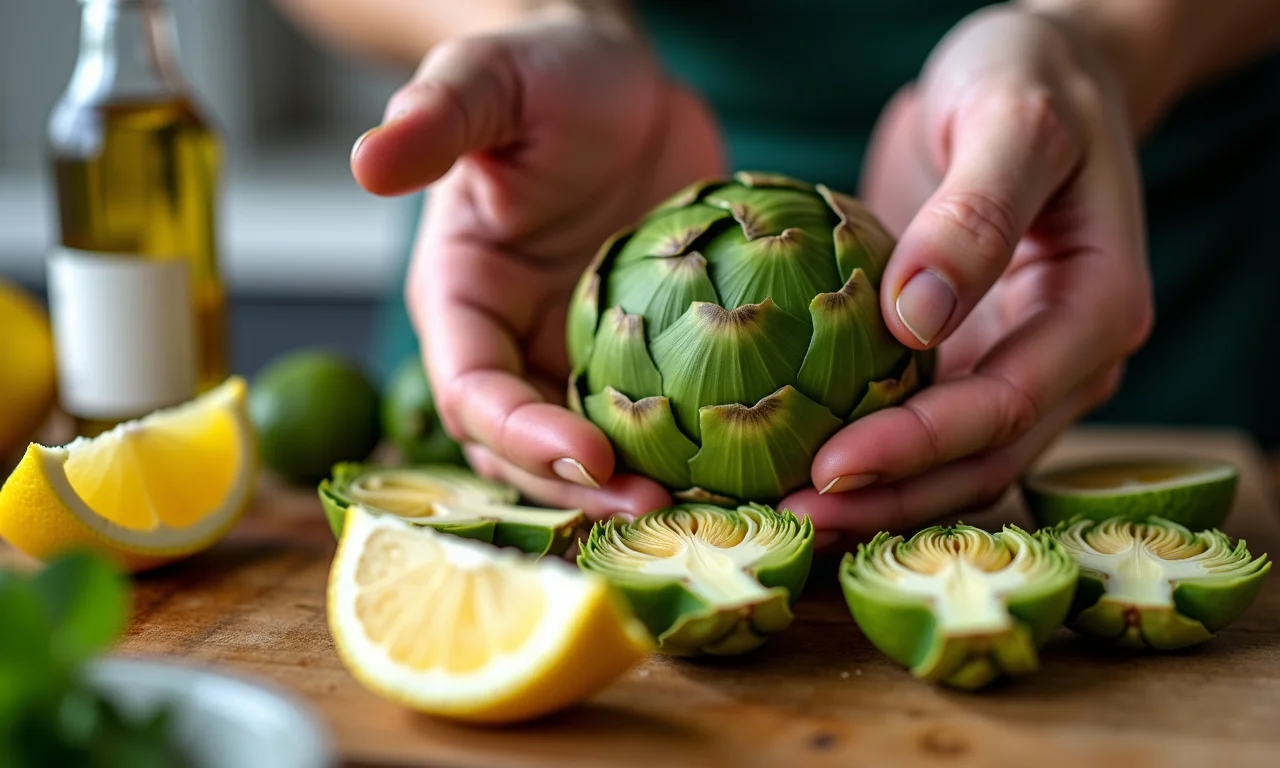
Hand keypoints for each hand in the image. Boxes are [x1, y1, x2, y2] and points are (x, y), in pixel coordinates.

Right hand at [351, 7, 724, 517]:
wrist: (620, 83)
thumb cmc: (543, 74)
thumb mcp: (488, 80)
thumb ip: (437, 117)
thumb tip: (368, 161)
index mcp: (462, 303)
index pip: (473, 391)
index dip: (522, 436)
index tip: (592, 457)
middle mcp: (515, 347)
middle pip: (528, 452)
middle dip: (584, 490)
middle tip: (662, 511)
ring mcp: (582, 358)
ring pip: (596, 455)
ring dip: (640, 490)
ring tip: (710, 508)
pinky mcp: (647, 359)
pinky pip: (663, 423)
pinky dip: (694, 453)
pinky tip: (751, 467)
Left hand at [782, 6, 1152, 540]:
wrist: (1033, 73)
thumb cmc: (1030, 78)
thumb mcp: (1012, 119)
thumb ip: (978, 214)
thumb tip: (915, 320)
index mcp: (1097, 309)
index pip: (1006, 405)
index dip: (918, 448)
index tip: (827, 469)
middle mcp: (1067, 360)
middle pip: (982, 461)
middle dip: (890, 499)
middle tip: (790, 520)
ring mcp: (1017, 365)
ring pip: (954, 466)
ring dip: (877, 499)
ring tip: (783, 517)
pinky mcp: (966, 359)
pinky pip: (922, 427)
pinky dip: (871, 457)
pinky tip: (792, 466)